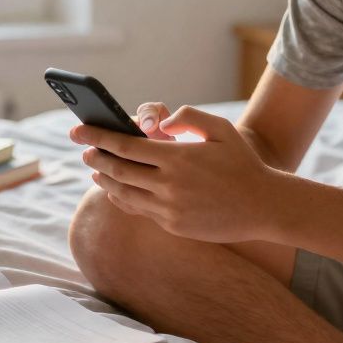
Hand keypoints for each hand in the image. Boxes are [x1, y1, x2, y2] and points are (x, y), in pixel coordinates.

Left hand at [70, 106, 282, 243]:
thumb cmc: (242, 162)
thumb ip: (188, 117)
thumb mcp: (221, 129)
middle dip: (96, 157)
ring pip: (124, 193)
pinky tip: (116, 190)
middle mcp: (169, 185)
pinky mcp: (173, 225)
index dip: (97, 137)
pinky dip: (123, 198)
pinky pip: (139, 210)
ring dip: (105, 180)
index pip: (125, 146)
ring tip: (95, 169)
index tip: (78, 130)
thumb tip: (160, 125)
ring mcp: (169, 209)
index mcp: (177, 157)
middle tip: (84, 149)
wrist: (263, 206)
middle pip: (118, 170)